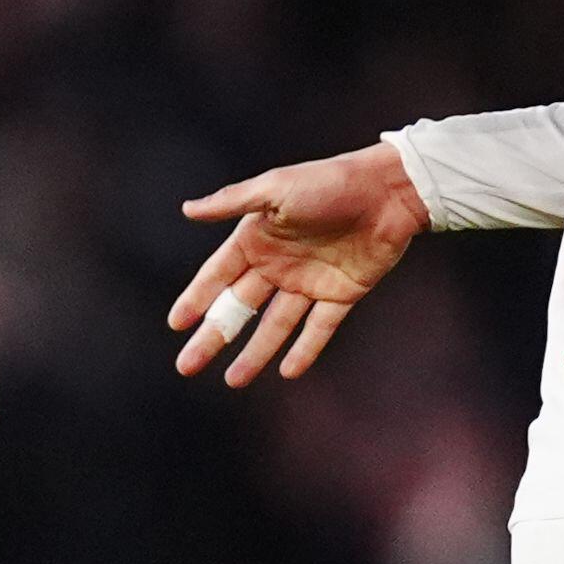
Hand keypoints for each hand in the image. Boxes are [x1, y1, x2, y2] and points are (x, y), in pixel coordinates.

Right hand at [169, 142, 428, 385]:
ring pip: (275, 325)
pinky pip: (319, 328)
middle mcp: (278, 264)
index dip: (197, 300)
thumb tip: (187, 210)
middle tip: (187, 367)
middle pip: (239, 308)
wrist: (388, 191)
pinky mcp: (342, 293)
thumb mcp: (275, 188)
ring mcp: (309, 281)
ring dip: (256, 353)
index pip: (218, 276)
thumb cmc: (328, 182)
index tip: (176, 325)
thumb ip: (232, 202)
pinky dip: (305, 350)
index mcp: (257, 239)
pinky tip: (288, 372)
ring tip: (234, 381)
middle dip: (214, 336)